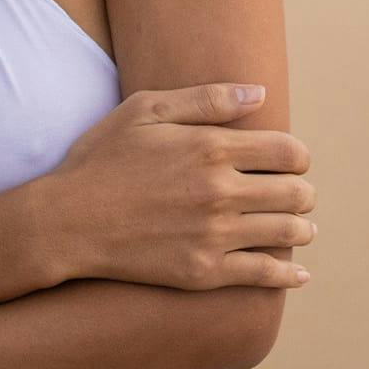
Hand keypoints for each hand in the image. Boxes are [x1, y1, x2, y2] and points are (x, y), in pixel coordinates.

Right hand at [44, 82, 315, 290]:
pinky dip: (289, 274)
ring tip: (299, 228)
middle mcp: (221, 192)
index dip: (298, 156)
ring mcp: (214, 235)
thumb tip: (259, 93)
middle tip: (297, 195)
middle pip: (296, 193)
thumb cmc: (101, 159)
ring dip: (300, 228)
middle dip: (302, 192)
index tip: (291, 162)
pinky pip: (263, 275)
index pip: (288, 152)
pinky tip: (298, 272)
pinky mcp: (203, 272)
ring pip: (286, 233)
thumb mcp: (145, 110)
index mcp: (211, 148)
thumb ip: (206, 99)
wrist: (66, 221)